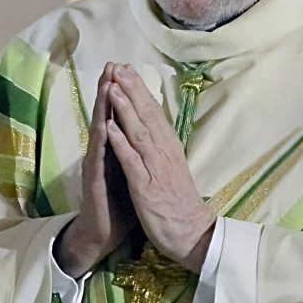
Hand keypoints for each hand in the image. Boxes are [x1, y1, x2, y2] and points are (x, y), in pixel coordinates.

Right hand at [54, 66, 134, 277]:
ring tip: (105, 83)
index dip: (123, 92)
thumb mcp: (131, 172)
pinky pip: (99, 158)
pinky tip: (103, 124)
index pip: (119, 115)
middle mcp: (103, 152)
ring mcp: (96, 165)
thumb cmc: (119, 204)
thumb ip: (133, 150)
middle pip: (106, 115)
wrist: (104, 234)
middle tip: (112, 63)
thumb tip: (143, 129)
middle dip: (109, 89)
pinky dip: (102, 140)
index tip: (127, 67)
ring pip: (100, 130)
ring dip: (102, 106)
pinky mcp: (95, 182)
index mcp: (115, 149)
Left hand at [99, 63, 215, 271]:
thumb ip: (164, 148)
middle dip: (132, 90)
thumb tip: (155, 126)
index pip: (154, 114)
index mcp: (170, 149)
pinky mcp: (147, 187)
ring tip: (112, 87)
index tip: (128, 69)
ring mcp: (156, 169)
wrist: (193, 235)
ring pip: (139, 133)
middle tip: (119, 67)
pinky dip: (121, 143)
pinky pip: (132, 162)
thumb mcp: (173, 169)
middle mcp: (165, 153)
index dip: (141, 91)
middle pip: (147, 116)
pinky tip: (110, 127)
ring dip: (125, 109)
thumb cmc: (180, 204)